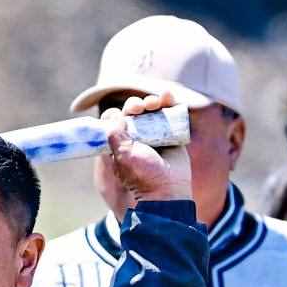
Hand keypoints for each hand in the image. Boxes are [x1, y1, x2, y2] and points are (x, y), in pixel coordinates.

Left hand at [101, 92, 191, 206]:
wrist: (167, 191)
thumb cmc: (142, 176)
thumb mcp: (123, 156)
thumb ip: (115, 135)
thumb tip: (114, 116)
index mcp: (120, 143)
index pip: (114, 120)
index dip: (117, 114)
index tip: (123, 116)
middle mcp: (137, 138)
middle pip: (133, 112)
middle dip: (135, 105)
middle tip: (139, 107)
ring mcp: (155, 135)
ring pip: (151, 110)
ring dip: (151, 101)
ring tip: (156, 102)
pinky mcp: (172, 134)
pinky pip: (169, 113)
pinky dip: (168, 102)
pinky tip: (167, 95)